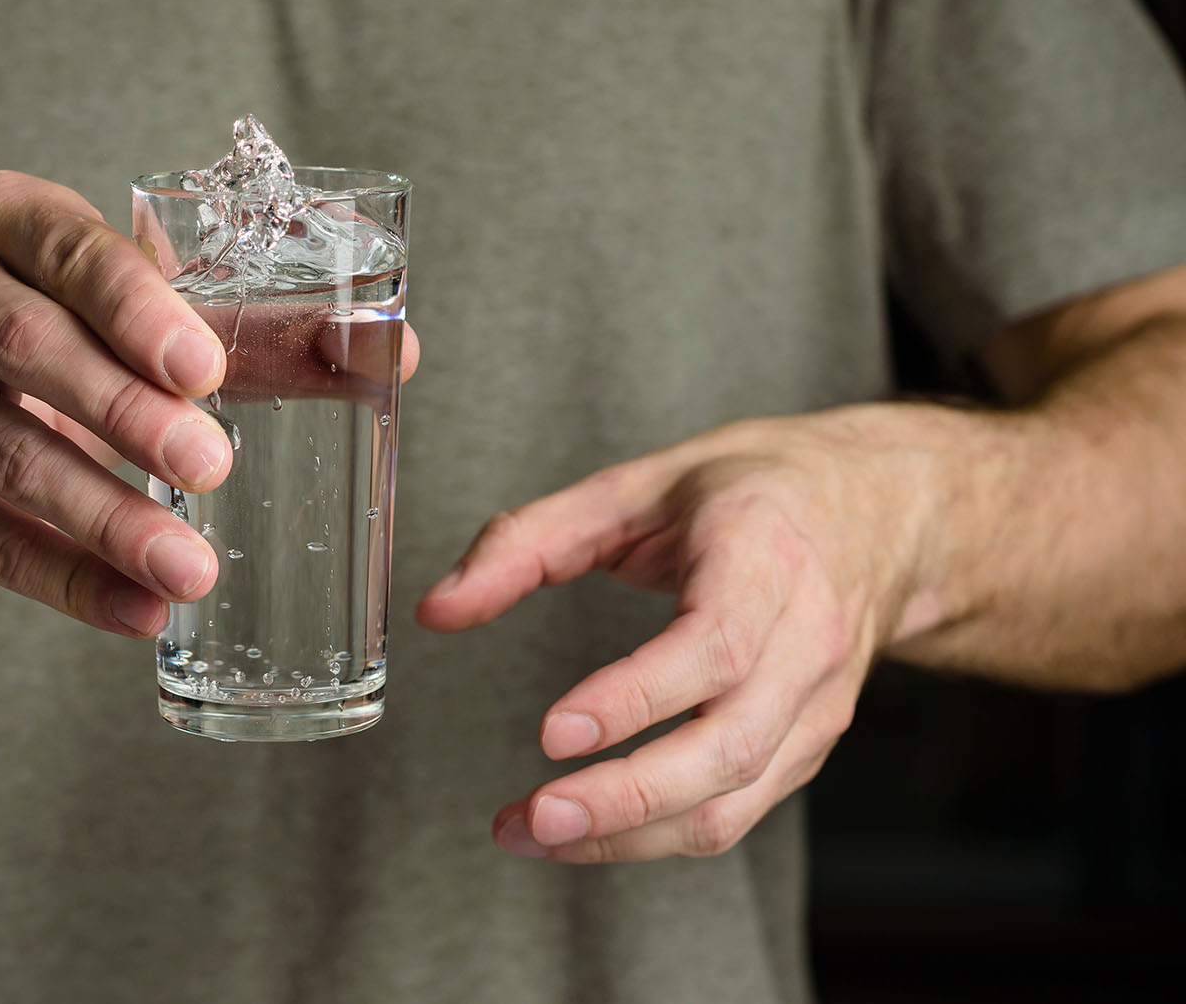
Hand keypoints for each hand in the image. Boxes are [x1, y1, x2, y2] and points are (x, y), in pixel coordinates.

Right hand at [0, 171, 235, 636]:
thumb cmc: (66, 335)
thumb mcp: (136, 312)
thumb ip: (253, 329)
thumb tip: (398, 353)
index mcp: (4, 220)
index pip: (72, 252)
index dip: (137, 308)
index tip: (205, 368)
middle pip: (26, 346)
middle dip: (123, 411)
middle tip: (210, 464)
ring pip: (6, 455)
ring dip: (105, 517)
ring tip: (191, 568)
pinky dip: (67, 582)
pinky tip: (139, 611)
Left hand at [417, 406, 950, 861]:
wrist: (881, 513)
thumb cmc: (753, 494)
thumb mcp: (635, 487)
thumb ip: (528, 542)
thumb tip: (440, 606)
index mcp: (763, 556)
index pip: (712, 647)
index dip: (636, 698)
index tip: (556, 732)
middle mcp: (807, 639)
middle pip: (727, 746)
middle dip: (625, 798)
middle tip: (533, 818)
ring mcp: (816, 704)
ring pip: (733, 799)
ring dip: (629, 836)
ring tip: (531, 834)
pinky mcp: (808, 746)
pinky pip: (737, 812)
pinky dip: (656, 835)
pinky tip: (584, 832)